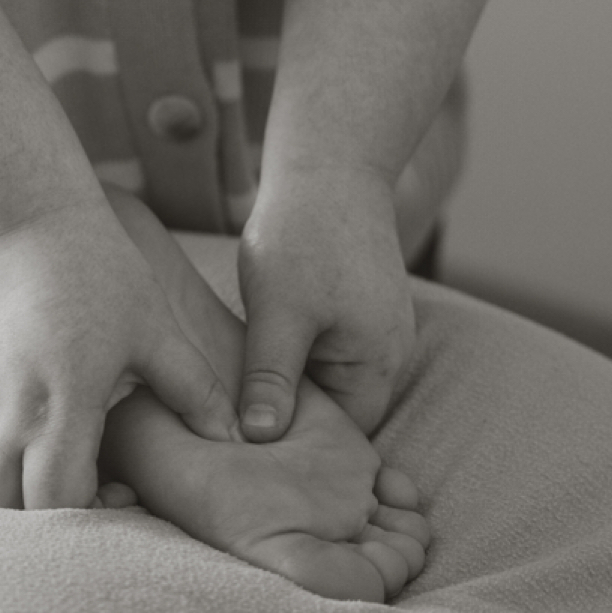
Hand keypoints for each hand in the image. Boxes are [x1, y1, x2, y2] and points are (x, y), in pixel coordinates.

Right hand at [0, 199, 237, 510]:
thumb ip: (193, 388)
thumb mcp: (153, 325)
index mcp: (63, 402)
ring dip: (3, 512)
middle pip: (4, 512)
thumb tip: (233, 436)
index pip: (59, 501)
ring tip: (45, 495)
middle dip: (42, 531)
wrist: (15, 216)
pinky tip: (14, 466)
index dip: (91, 520)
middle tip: (86, 503)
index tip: (122, 496)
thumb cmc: (94, 267)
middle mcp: (8, 413)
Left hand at [238, 171, 414, 438]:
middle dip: (285, 415)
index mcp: (377, 366)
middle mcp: (386, 355)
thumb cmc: (304, 235)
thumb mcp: (279, 313)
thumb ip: (271, 378)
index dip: (289, 446)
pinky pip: (322, 350)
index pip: (338, 438)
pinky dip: (290, 353)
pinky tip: (253, 343)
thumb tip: (259, 440)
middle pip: (332, 412)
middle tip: (226, 419)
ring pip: (322, 380)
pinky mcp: (355, 310)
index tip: (237, 447)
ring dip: (284, 381)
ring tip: (235, 379)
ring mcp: (374, 331)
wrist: (327, 165)